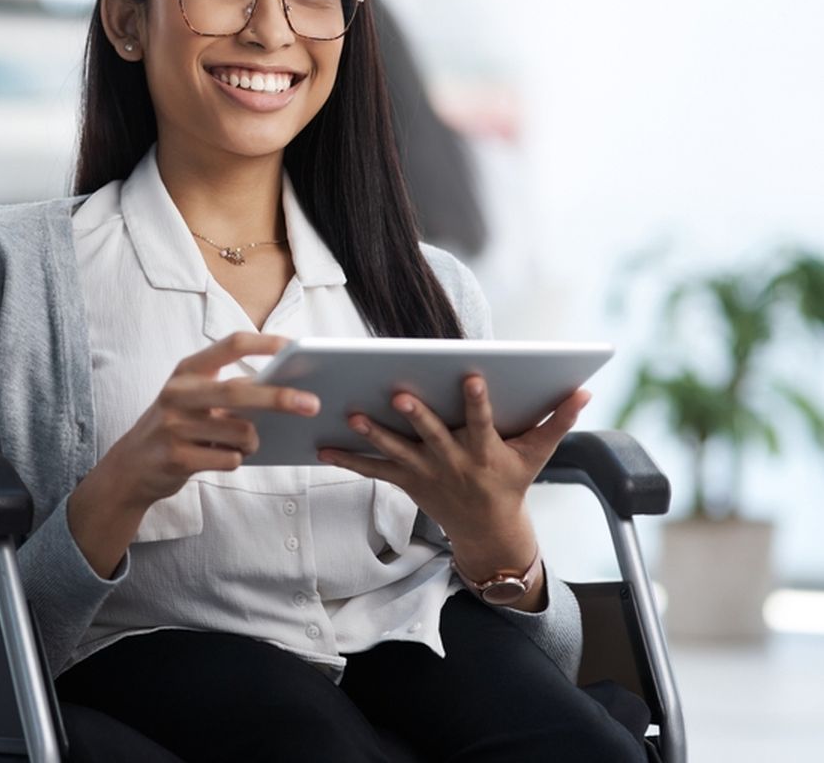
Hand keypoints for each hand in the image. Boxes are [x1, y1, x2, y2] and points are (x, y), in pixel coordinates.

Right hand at [68, 332, 319, 576]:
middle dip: (280, 398)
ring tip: (243, 444)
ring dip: (253, 442)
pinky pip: (229, 459)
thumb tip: (282, 389)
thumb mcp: (193, 398)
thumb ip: (228, 390)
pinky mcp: (176, 457)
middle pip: (239, 390)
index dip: (265, 343)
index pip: (231, 344)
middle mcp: (178, 393)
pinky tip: (219, 458)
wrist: (131, 467)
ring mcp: (174, 425)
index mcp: (186, 370)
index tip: (294, 346)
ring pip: (241, 432)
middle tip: (312, 404)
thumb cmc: (175, 427)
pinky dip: (235, 460)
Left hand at [317, 376, 590, 606]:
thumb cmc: (512, 482)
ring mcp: (426, 472)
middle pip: (433, 436)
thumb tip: (584, 391)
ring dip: (373, 434)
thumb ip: (559, 421)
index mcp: (486, 452)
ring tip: (351, 415)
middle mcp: (453, 462)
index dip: (478, 401)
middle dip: (417, 416)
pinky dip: (348, 459)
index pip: (484, 422)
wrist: (487, 530)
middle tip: (399, 394)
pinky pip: (372, 469)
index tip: (471, 375)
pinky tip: (321, 446)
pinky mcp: (405, 480)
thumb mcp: (538, 455)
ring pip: (396, 452)